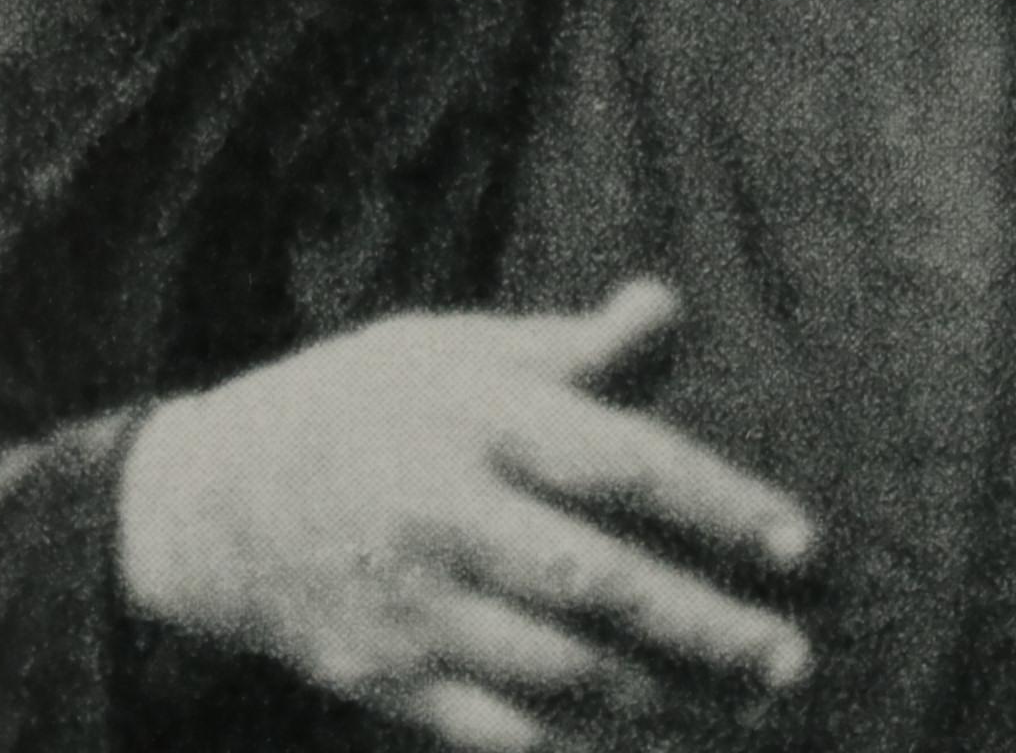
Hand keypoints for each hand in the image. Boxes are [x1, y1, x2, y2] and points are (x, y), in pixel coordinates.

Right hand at [115, 277, 816, 750]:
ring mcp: (412, 605)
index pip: (615, 462)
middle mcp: (441, 510)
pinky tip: (656, 751)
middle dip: (703, 626)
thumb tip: (669, 307)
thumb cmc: (365, 406)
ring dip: (663, 699)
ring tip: (745, 705)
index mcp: (469, 414)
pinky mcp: (391, 681)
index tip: (802, 547)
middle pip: (594, 581)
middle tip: (792, 657)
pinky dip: (583, 752)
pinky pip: (502, 733)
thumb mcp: (453, 351)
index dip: (715, 506)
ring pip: (555, 670)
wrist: (213, 506)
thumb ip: (571, 351)